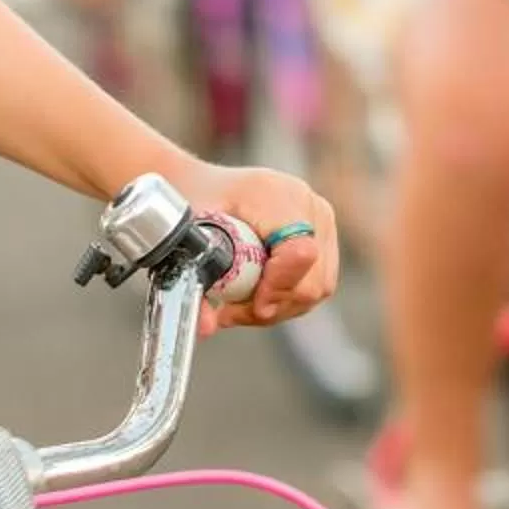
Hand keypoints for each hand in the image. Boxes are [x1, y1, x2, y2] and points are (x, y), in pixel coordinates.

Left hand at [174, 159, 337, 334]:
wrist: (199, 182)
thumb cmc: (190, 201)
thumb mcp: (186, 236)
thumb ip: (197, 279)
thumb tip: (206, 327)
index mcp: (276, 194)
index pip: (301, 252)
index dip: (278, 287)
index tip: (251, 304)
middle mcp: (308, 204)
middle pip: (314, 280)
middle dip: (273, 306)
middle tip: (232, 312)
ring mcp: (320, 220)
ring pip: (317, 289)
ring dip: (277, 307)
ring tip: (237, 305)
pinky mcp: (322, 236)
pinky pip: (315, 284)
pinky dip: (284, 299)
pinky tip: (253, 296)